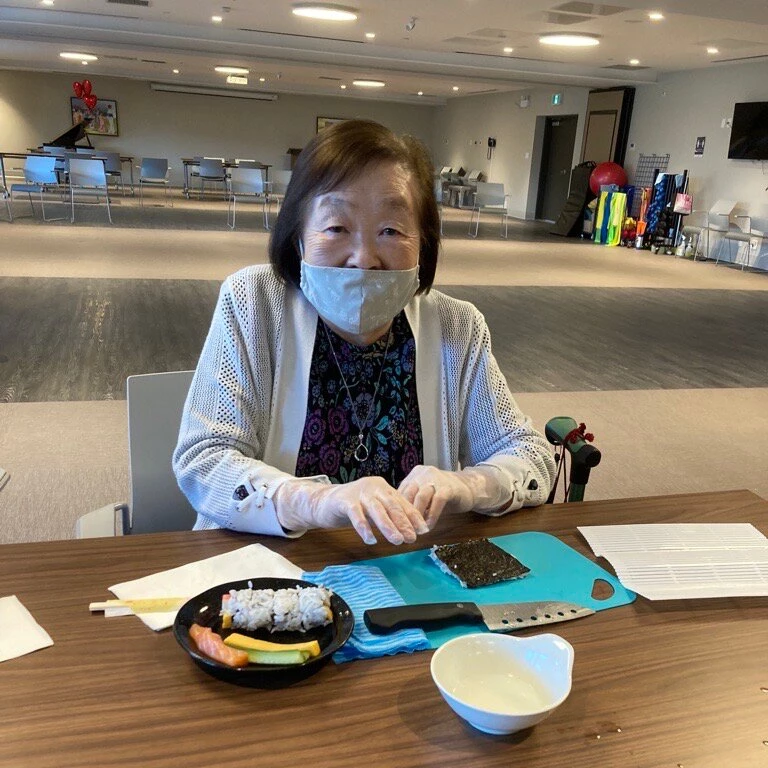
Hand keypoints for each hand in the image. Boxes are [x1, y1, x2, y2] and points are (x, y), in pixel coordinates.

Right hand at [276, 476, 428, 545]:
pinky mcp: (344, 500)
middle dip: (403, 523)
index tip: (423, 530)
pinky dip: (364, 528)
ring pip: (377, 510)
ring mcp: (358, 492)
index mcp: (383, 487)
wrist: (324, 502)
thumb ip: (388, 515)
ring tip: (397, 541)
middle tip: (412, 538)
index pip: (401, 502)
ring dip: (388, 526)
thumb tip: (409, 531)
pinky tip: (371, 540)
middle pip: (391, 505)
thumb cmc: (353, 507)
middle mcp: (373, 486)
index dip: (413, 516)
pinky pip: (356, 515)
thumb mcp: (373, 509)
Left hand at [397, 465, 474, 530]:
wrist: (469, 487)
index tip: (395, 525)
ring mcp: (435, 478)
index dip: (397, 509)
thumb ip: (413, 503)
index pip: (400, 492)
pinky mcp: (448, 487)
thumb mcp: (425, 496)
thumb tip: (397, 520)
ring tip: (417, 530)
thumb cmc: (443, 494)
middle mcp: (422, 474)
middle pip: (408, 494)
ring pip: (421, 497)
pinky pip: (438, 501)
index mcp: (414, 475)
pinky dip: (432, 515)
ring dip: (418, 516)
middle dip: (405, 514)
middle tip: (404, 530)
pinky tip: (430, 526)